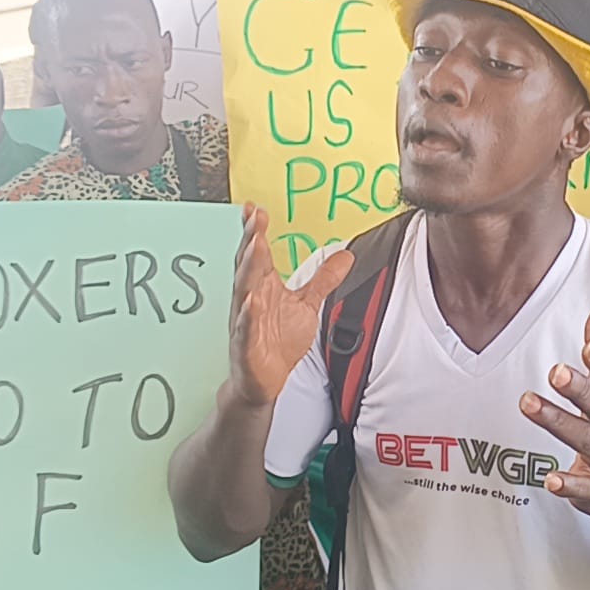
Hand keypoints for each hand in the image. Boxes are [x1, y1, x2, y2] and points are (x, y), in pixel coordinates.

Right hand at [228, 204, 353, 406]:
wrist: (263, 381)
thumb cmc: (277, 342)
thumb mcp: (307, 305)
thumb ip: (323, 279)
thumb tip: (345, 255)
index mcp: (263, 287)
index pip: (258, 253)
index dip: (255, 230)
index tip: (255, 208)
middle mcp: (251, 299)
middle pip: (248, 264)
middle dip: (251, 239)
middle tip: (255, 217)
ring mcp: (245, 321)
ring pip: (244, 290)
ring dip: (248, 267)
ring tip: (254, 245)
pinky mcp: (246, 344)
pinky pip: (245, 327)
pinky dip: (247, 314)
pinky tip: (251, 302)